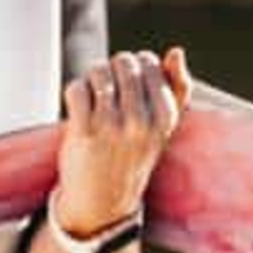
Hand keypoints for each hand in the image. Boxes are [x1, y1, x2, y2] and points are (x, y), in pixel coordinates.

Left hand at [53, 47, 192, 235]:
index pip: (148, 62)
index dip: (134, 66)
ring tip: (94, 97)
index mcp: (165, 116)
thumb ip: (177, 87)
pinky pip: (76, 89)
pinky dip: (75, 92)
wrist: (103, 200)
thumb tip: (176, 51)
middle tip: (107, 88)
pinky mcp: (84, 132)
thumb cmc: (133, 155)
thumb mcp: (162, 126)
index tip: (128, 85)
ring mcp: (112, 127)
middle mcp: (141, 121)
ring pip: (98, 72)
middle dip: (111, 69)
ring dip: (91, 79)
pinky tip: (79, 107)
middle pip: (122, 62)